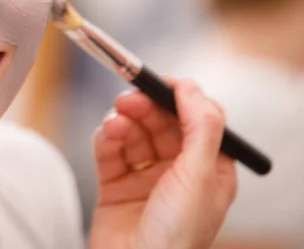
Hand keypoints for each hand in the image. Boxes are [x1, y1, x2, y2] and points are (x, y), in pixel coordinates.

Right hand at [89, 80, 236, 248]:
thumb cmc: (176, 236)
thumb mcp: (200, 176)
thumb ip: (201, 127)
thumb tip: (191, 87)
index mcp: (208, 170)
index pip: (196, 119)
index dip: (177, 97)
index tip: (157, 82)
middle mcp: (177, 171)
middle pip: (160, 122)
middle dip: (144, 108)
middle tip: (127, 99)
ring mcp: (144, 178)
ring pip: (133, 133)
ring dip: (123, 122)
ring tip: (114, 123)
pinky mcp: (115, 185)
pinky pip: (110, 151)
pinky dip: (106, 138)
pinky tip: (106, 135)